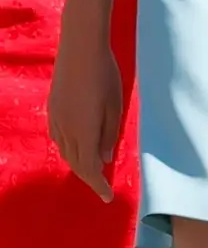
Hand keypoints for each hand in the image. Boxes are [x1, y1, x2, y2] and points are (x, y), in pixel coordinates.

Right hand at [47, 32, 122, 202]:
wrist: (80, 49)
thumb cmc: (106, 76)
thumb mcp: (115, 107)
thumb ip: (109, 135)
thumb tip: (105, 160)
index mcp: (84, 131)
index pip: (89, 169)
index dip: (98, 185)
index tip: (107, 198)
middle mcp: (66, 129)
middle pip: (75, 163)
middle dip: (89, 177)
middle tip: (102, 187)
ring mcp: (56, 119)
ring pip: (65, 152)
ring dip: (79, 164)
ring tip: (94, 170)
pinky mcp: (52, 110)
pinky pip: (59, 138)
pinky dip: (70, 149)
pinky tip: (80, 148)